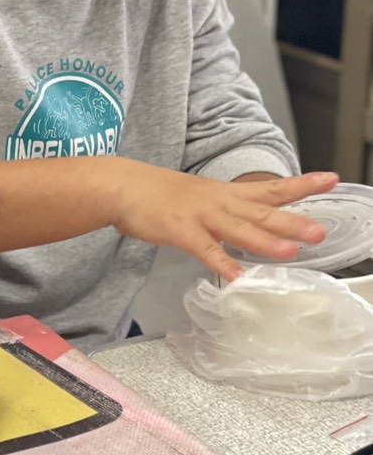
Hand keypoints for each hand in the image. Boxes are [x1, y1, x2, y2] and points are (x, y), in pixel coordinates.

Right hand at [110, 165, 338, 281]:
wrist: (122, 185)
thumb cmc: (159, 194)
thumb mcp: (201, 196)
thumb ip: (228, 214)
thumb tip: (253, 229)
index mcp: (226, 193)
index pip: (270, 188)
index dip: (302, 185)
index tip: (332, 179)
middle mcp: (219, 202)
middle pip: (261, 212)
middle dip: (292, 222)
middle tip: (321, 230)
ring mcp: (200, 216)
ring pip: (238, 229)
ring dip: (265, 241)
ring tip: (291, 251)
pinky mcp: (179, 231)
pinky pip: (205, 249)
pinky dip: (222, 262)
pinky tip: (237, 275)